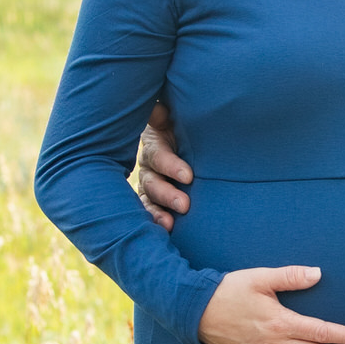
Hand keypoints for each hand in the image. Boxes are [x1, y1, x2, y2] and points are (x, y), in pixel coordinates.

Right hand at [140, 104, 192, 230]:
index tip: (189, 176)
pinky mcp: (155, 202)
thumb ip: (165, 112)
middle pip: (151, 181)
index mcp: (155, 143)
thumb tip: (160, 111)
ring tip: (170, 224)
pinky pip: (151, 214)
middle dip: (167, 194)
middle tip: (185, 205)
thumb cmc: (190, 128)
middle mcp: (149, 166)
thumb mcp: (176, 116)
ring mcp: (150, 185)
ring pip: (149, 200)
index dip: (170, 165)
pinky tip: (166, 232)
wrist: (196, 144)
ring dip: (158, 213)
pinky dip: (156, 222)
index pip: (158, 155)